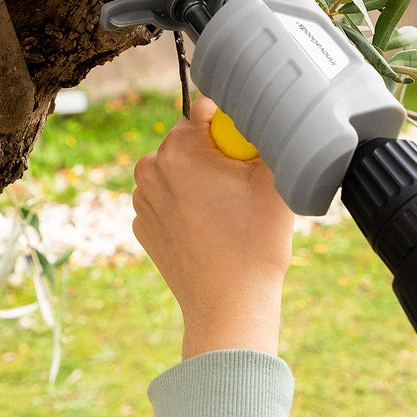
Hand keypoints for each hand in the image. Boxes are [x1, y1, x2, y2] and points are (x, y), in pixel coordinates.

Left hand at [132, 95, 294, 359]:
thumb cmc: (255, 242)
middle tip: (241, 188)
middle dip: (215, 154)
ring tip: (226, 213)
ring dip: (199, 179)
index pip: (206, 110)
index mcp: (178, 149)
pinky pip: (168, 198)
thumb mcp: (274, 177)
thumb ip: (263, 135)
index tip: (244, 157)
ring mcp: (141, 200)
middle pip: (190, 140)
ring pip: (178, 169)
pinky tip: (208, 230)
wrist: (230, 306)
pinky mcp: (142, 225)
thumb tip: (260, 116)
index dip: (232, 128)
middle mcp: (149, 169)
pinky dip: (186, 205)